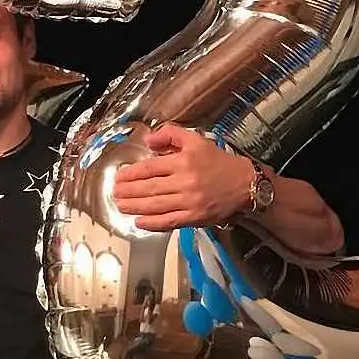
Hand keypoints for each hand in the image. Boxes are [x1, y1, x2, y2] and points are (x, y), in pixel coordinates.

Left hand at [112, 124, 253, 231]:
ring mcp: (189, 202)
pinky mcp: (194, 217)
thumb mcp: (196, 140)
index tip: (120, 177)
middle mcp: (185, 182)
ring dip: (135, 207)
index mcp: (183, 161)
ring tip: (120, 206)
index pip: (150, 168)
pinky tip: (139, 222)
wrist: (244, 184)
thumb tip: (148, 139)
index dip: (131, 173)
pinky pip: (169, 222)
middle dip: (128, 191)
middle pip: (149, 188)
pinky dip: (152, 223)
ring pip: (155, 205)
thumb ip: (171, 135)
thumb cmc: (218, 162)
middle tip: (115, 193)